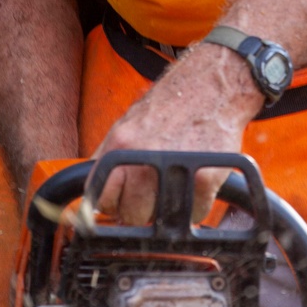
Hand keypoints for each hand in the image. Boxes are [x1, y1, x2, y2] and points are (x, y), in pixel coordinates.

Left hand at [94, 42, 262, 224]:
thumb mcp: (126, 125)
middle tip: (154, 191)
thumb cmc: (171, 105)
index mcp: (120, 145)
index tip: (123, 201)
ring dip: (169, 208)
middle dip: (142, 208)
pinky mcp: (204, 179)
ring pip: (162, 219)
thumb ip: (108, 158)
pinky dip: (196, 205)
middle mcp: (143, 158)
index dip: (113, 204)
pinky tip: (195, 182)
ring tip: (175, 183)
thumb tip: (94, 193)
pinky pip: (194, 214)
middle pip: (131, 215)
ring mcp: (174, 170)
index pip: (101, 200)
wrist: (213, 86)